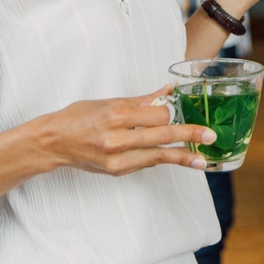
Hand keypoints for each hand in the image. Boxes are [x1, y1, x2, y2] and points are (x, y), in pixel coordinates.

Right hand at [38, 85, 215, 174]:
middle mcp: (116, 138)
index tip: (188, 110)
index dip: (174, 113)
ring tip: (202, 158)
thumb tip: (168, 91)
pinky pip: (145, 163)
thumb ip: (141, 100)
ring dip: (182, 156)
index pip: (156, 115)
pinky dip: (162, 159)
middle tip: (210, 136)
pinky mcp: (116, 171)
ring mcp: (116, 158)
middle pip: (161, 136)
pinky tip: (178, 158)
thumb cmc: (78, 117)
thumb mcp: (108, 101)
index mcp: (115, 114)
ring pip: (157, 156)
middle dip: (189, 136)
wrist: (53, 143)